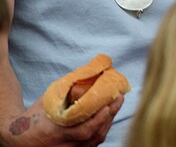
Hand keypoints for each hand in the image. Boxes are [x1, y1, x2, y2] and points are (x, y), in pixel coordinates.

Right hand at [0, 95, 122, 146]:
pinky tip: (107, 117)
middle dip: (109, 116)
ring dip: (108, 122)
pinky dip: (101, 129)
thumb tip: (89, 72)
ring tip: (115, 104)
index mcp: (57, 133)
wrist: (19, 139)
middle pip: (94, 134)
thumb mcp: (48, 103)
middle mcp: (65, 145)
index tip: (109, 104)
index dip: (99, 119)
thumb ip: (66, 91)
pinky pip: (92, 143)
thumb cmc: (34, 117)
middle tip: (119, 98)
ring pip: (95, 140)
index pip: (84, 130)